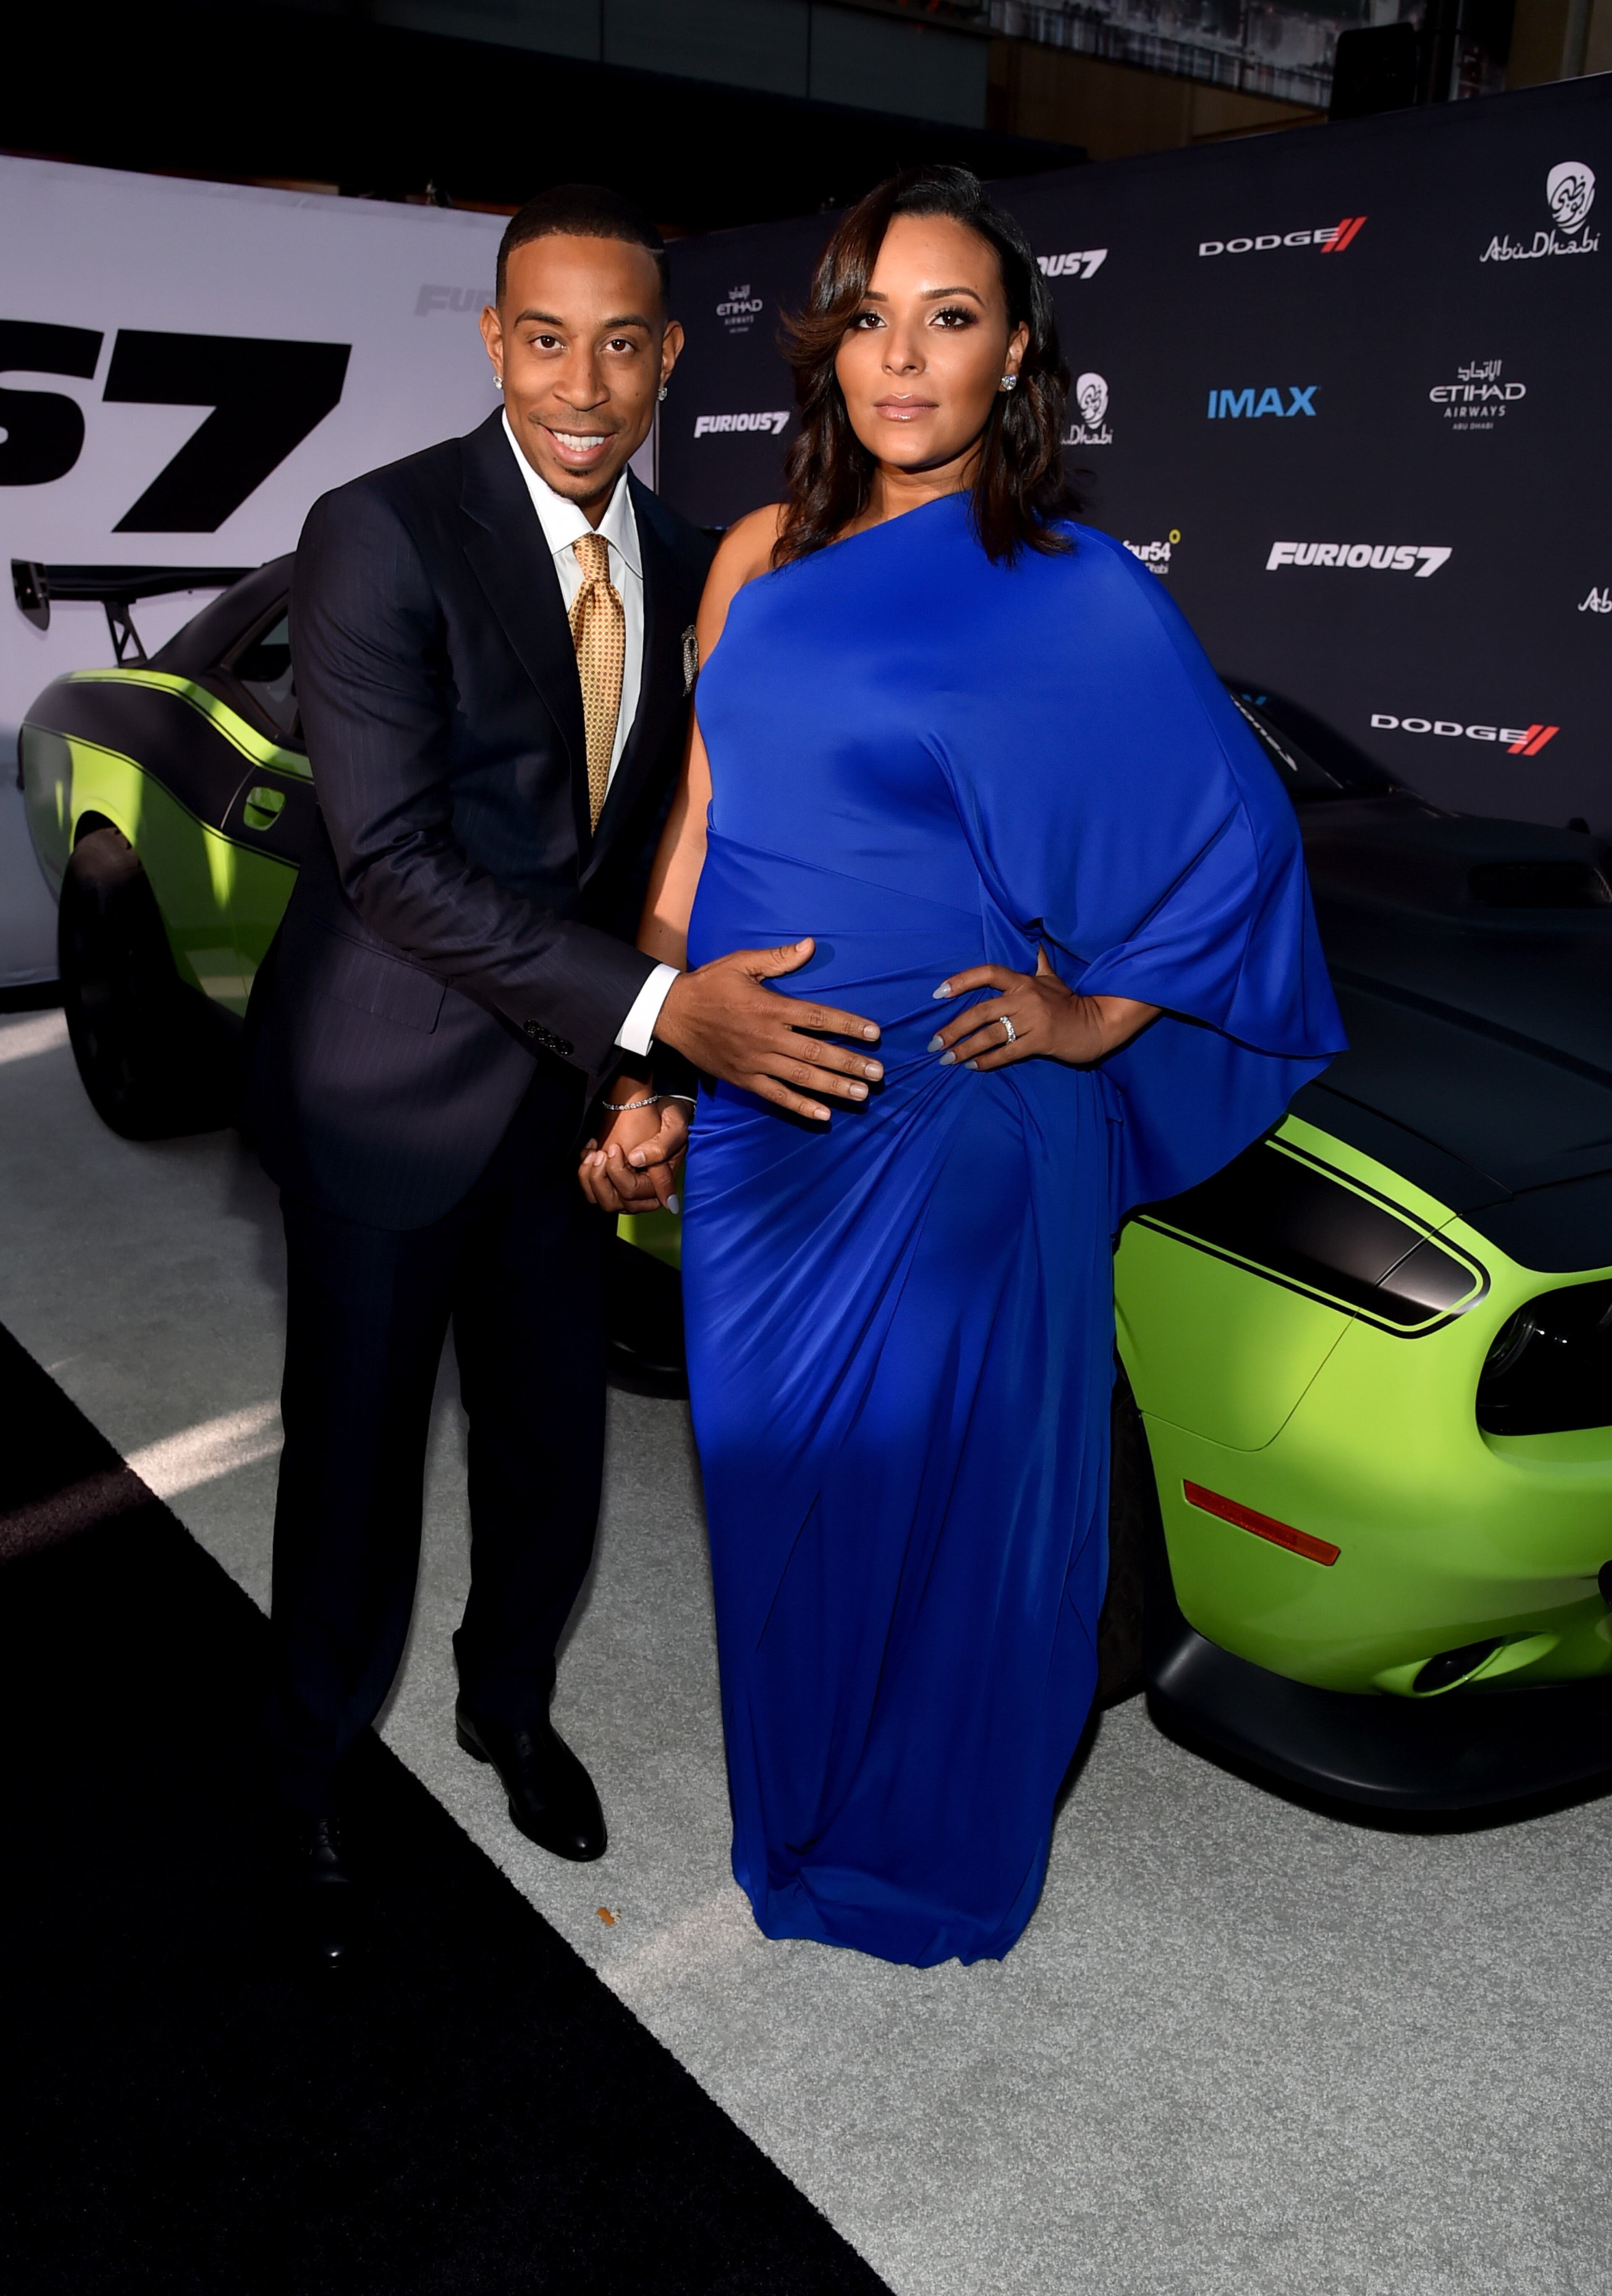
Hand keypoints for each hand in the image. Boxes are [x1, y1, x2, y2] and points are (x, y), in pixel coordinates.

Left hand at [578, 1096, 689, 1214]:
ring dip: (589, 1175)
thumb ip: (660, 1148)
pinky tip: (591, 1149)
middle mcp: (641, 1193)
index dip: (618, 1172)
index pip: (631, 1192)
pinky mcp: (611, 1181)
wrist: (656, 1109)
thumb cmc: (670, 1119)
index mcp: (658, 1186)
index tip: (615, 1147)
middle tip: (602, 1152)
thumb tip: (636, 1160)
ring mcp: (624, 1188)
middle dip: (600, 1177)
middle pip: (612, 1202)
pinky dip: (584, 1170)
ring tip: (594, 1151)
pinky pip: (590, 1188)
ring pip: (597, 1198)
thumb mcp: (673, 1128)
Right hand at [652, 937, 881, 1121]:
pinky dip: (801, 1106)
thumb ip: (778, 958)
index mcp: (771, 1007)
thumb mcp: (741, 963)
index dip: (849, 1026)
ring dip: (835, 1087)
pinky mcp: (744, 1079)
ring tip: (862, 1095)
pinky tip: (824, 1114)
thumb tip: (810, 945)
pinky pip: (777, 1096)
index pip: (819, 1018)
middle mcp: (768, 1037)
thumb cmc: (709, 984)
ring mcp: (756, 1062)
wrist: (672, 1014)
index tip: (874, 1034)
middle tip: (878, 1075)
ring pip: (802, 1078)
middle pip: (817, 1053)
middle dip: (851, 1064)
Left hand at [930, 948, 1157, 1069]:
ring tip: (947, 1060)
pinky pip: (1008, 1053)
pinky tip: (972, 1067)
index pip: (988, 973)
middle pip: (981, 1011)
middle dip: (954, 1028)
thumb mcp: (1053, 979)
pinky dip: (988, 1061)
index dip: (962, 981)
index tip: (938, 993)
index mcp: (1024, 981)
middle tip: (934, 1043)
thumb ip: (1039, 964)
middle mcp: (1025, 998)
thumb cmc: (1071, 1002)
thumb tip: (1036, 946)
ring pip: (991, 1035)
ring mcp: (1033, 1020)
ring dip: (965, 1048)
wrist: (1098, 1024)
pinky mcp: (1041, 1041)